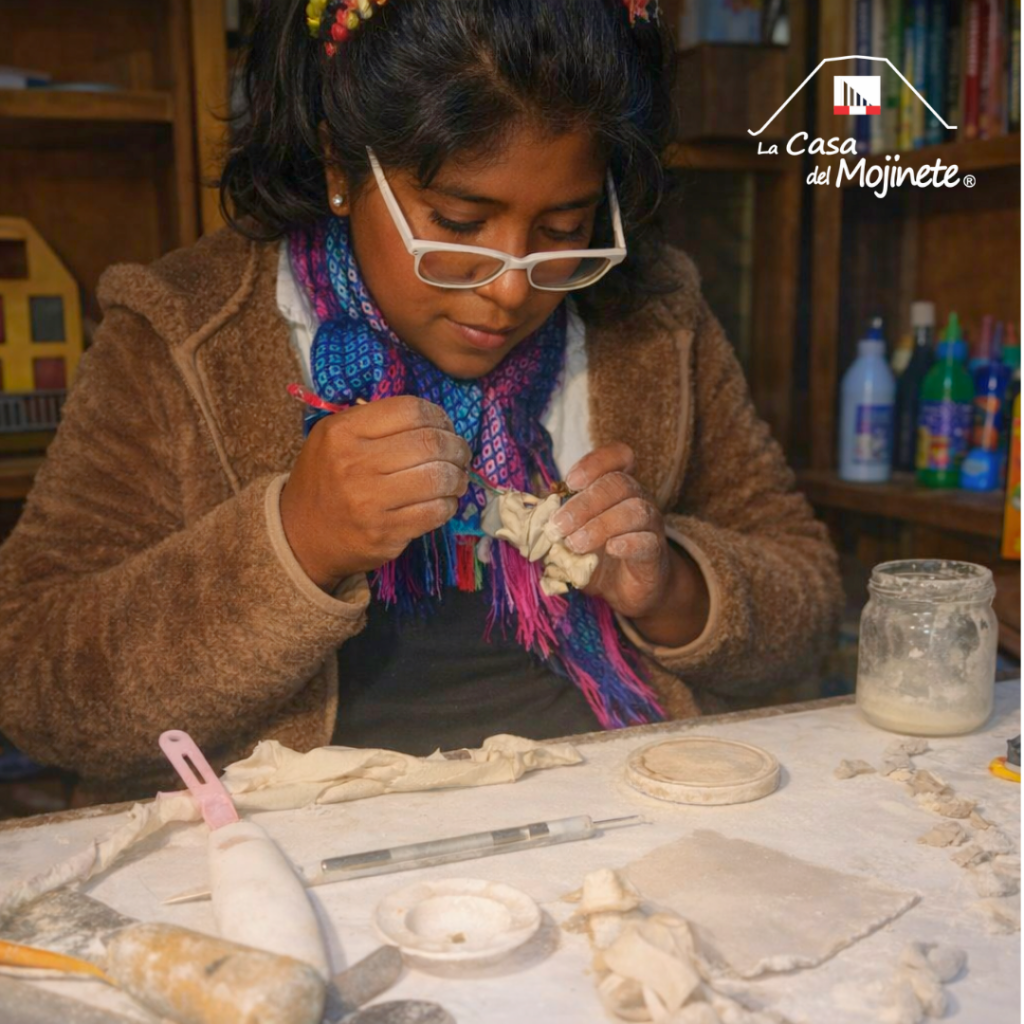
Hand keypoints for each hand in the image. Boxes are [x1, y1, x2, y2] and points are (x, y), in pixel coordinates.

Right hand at [280, 397, 470, 589]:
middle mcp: (354, 464)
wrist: (300, 537)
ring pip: (438, 478)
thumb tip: (436, 422)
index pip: (409, 410)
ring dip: (458, 477)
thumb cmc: (326, 480)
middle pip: (429, 443)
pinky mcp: (385, 534)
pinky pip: (435, 512)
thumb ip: (377, 423)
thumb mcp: (333, 439)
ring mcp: (369, 502)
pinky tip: (444, 501)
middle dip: (456, 447)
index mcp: (342, 432)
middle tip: (460, 454)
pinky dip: (448, 505)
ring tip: (457, 478)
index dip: (438, 416)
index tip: (444, 427)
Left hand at [549, 443, 709, 645]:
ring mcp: (650, 525)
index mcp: (616, 488)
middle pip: (618, 484)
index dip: (596, 462)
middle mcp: (637, 499)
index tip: (571, 481)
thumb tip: (518, 519)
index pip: (618, 456)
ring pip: (634, 511)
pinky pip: (647, 540)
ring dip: (600, 525)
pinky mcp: (656, 553)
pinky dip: (628, 543)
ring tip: (575, 544)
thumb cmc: (597, 557)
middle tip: (558, 526)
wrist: (629, 590)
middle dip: (583, 504)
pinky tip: (611, 549)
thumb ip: (552, 523)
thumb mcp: (570, 536)